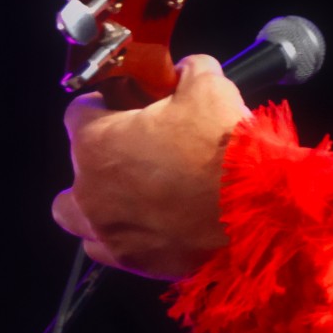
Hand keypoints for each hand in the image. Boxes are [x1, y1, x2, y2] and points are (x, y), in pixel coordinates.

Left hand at [52, 55, 248, 279]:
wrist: (256, 209)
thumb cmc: (224, 148)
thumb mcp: (210, 87)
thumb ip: (190, 71)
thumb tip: (187, 70)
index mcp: (97, 143)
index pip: (79, 111)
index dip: (106, 104)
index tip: (129, 105)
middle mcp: (90, 192)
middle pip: (76, 168)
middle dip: (100, 158)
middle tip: (141, 152)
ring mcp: (109, 232)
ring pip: (80, 217)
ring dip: (100, 204)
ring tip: (137, 196)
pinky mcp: (135, 262)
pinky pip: (111, 250)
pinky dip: (126, 236)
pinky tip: (157, 225)